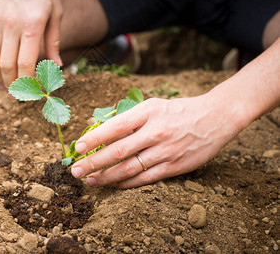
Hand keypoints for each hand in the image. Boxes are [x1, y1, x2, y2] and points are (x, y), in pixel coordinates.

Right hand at [0, 0, 62, 88]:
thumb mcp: (56, 11)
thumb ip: (54, 41)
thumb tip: (56, 66)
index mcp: (32, 23)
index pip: (26, 62)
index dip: (29, 81)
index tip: (33, 91)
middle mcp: (10, 24)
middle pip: (6, 64)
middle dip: (13, 85)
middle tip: (18, 97)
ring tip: (6, 87)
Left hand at [70, 95, 242, 188]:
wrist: (215, 117)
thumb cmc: (177, 110)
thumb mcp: (152, 105)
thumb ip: (128, 118)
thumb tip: (98, 130)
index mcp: (148, 112)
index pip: (115, 127)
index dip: (94, 138)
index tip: (78, 147)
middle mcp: (155, 132)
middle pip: (118, 151)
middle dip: (93, 163)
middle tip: (75, 171)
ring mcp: (165, 151)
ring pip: (129, 169)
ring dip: (106, 177)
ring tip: (90, 180)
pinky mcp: (174, 166)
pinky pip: (145, 179)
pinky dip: (126, 183)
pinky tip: (113, 185)